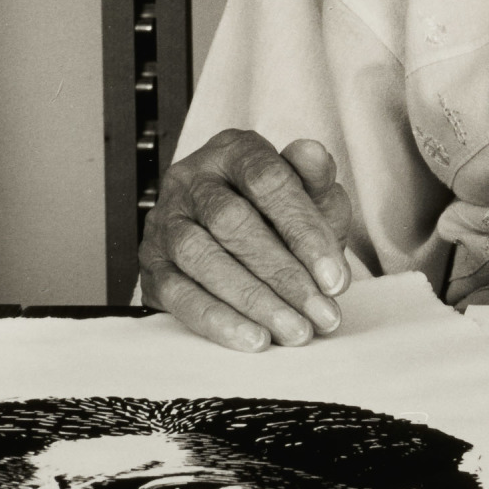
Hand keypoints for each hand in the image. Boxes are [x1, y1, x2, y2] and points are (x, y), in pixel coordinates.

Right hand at [138, 130, 352, 350]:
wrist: (241, 237)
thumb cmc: (280, 212)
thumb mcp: (309, 191)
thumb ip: (314, 177)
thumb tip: (313, 153)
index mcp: (234, 150)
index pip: (268, 181)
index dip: (304, 230)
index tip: (335, 277)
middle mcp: (192, 180)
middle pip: (233, 222)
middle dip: (284, 274)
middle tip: (321, 313)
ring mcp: (166, 222)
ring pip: (203, 259)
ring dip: (254, 301)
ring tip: (295, 330)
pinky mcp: (153, 266)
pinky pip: (179, 295)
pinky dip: (219, 321)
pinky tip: (254, 338)